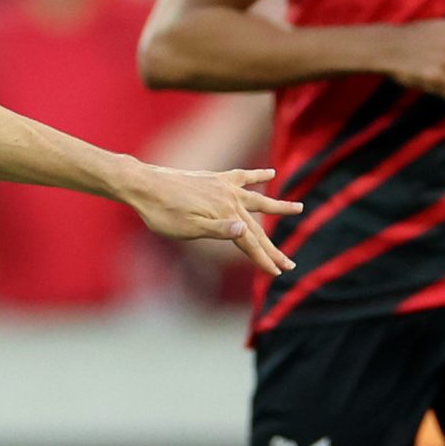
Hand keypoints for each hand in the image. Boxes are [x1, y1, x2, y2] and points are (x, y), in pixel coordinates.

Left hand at [127, 165, 301, 275]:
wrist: (145, 185)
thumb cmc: (162, 213)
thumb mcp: (187, 229)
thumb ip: (219, 230)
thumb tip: (246, 230)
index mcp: (225, 216)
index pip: (250, 242)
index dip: (263, 259)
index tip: (278, 272)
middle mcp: (230, 200)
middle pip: (257, 228)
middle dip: (273, 248)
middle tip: (290, 264)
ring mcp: (224, 187)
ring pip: (258, 199)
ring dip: (278, 207)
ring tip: (299, 208)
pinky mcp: (216, 178)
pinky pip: (244, 176)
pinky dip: (258, 175)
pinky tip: (271, 173)